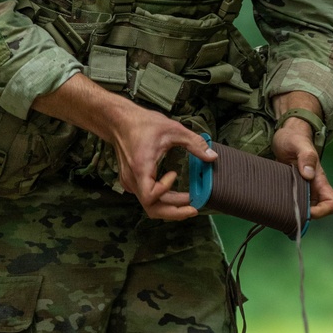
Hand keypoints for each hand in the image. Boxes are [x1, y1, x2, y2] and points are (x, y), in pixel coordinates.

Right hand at [32, 73, 215, 220]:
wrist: (119, 121)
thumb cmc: (143, 123)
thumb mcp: (173, 130)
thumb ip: (194, 143)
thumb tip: (212, 157)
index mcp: (141, 168)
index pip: (150, 196)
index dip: (165, 191)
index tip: (175, 174)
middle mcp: (132, 179)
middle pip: (151, 208)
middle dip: (174, 211)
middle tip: (194, 209)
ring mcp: (129, 182)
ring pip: (149, 204)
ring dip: (169, 206)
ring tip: (188, 203)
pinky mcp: (130, 181)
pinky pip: (146, 196)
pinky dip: (161, 200)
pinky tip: (174, 193)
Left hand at [271, 115, 332, 219]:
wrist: (286, 135)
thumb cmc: (294, 138)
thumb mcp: (299, 144)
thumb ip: (306, 157)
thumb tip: (308, 175)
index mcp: (319, 179)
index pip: (332, 203)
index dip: (322, 211)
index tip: (307, 211)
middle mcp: (313, 187)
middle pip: (317, 211)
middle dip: (304, 217)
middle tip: (287, 214)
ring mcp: (303, 189)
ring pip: (304, 210)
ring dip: (294, 214)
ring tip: (279, 212)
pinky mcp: (292, 189)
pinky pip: (293, 204)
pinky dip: (286, 208)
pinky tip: (274, 206)